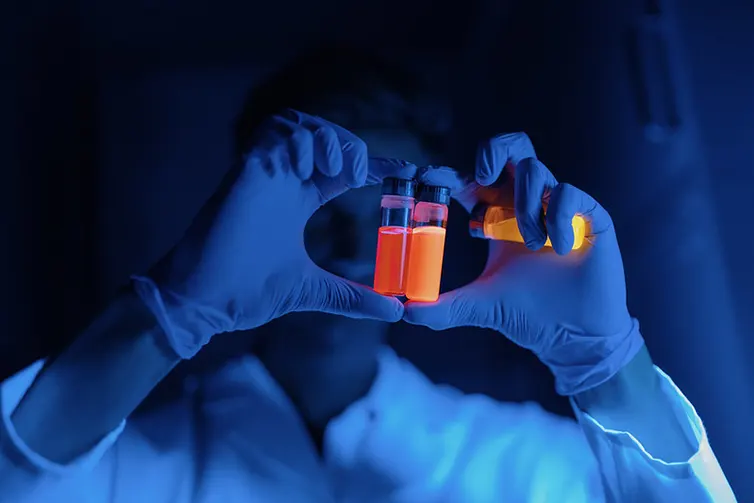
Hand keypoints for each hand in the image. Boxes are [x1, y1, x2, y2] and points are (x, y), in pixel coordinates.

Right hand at [132, 110, 411, 358]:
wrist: (204, 303)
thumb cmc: (247, 293)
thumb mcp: (313, 291)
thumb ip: (353, 297)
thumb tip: (396, 310)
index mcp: (298, 200)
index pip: (342, 169)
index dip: (375, 165)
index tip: (407, 172)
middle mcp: (283, 181)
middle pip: (323, 134)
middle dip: (351, 145)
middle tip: (363, 175)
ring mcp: (264, 173)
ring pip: (298, 124)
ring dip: (327, 138)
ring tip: (340, 172)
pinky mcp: (246, 172)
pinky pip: (274, 133)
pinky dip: (300, 142)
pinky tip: (311, 172)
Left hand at [404, 133, 644, 394]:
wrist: (573, 337)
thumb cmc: (527, 314)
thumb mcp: (478, 306)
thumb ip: (442, 307)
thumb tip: (405, 311)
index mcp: (495, 215)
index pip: (470, 179)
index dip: (448, 173)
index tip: (430, 179)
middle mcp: (524, 203)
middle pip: (511, 148)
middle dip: (493, 150)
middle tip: (483, 178)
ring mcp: (557, 206)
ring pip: (535, 169)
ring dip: (524, 204)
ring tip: (531, 243)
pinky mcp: (588, 215)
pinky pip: (568, 193)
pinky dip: (558, 217)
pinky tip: (559, 249)